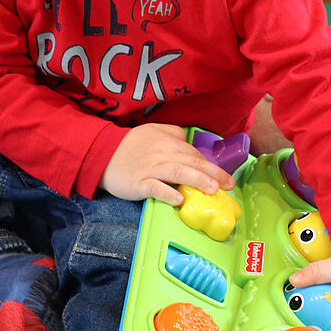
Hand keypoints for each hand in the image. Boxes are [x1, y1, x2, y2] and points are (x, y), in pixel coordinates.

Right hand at [99, 123, 234, 205]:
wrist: (102, 154)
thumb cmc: (128, 145)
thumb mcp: (151, 130)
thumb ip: (171, 133)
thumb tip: (189, 141)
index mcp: (167, 140)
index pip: (194, 153)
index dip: (210, 165)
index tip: (223, 176)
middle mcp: (162, 153)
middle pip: (192, 162)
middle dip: (214, 173)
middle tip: (229, 184)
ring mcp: (150, 168)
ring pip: (178, 172)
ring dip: (198, 180)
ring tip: (213, 189)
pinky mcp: (139, 183)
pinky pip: (155, 187)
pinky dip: (168, 193)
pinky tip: (179, 199)